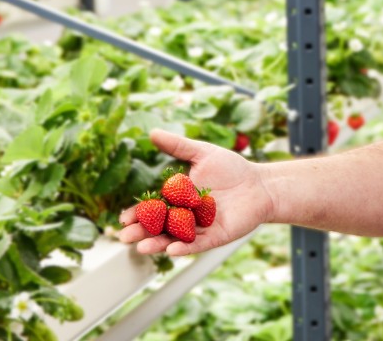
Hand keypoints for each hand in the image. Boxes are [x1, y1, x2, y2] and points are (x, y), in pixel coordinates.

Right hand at [118, 129, 275, 256]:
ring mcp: (200, 228)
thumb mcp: (202, 153)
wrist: (260, 183)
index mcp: (179, 199)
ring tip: (143, 247)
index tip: (122, 219)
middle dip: (142, 232)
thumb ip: (177, 146)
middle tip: (125, 237)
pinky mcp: (216, 236)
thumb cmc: (232, 168)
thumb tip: (153, 133)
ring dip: (158, 244)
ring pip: (175, 239)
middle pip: (159, 227)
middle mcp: (186, 217)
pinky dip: (185, 247)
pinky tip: (173, 249)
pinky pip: (198, 244)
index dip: (138, 214)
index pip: (154, 208)